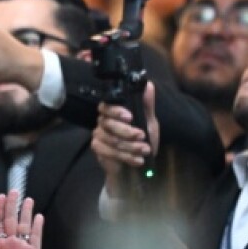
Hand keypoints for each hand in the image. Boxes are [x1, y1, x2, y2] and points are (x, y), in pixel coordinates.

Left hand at [0, 190, 42, 248]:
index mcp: (0, 247)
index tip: (0, 198)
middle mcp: (12, 246)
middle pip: (12, 220)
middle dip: (13, 206)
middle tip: (14, 191)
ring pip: (25, 226)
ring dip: (26, 213)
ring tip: (27, 199)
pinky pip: (36, 238)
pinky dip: (37, 227)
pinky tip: (38, 217)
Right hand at [91, 82, 158, 199]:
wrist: (138, 164)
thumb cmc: (143, 141)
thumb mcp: (149, 122)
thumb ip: (147, 105)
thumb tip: (148, 84)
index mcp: (113, 112)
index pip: (107, 106)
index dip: (116, 111)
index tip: (129, 117)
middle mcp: (103, 121)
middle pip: (108, 124)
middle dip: (127, 132)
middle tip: (142, 137)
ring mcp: (98, 135)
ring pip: (111, 139)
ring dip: (131, 147)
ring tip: (145, 151)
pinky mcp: (98, 148)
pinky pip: (109, 151)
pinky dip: (126, 156)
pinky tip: (137, 160)